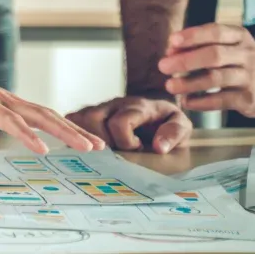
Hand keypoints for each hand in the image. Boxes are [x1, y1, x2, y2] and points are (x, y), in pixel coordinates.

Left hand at [0, 54, 105, 153]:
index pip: (4, 118)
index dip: (22, 133)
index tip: (43, 149)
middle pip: (37, 113)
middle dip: (64, 130)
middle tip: (90, 146)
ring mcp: (7, 97)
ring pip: (44, 111)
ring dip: (70, 127)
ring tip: (96, 144)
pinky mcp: (10, 101)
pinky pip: (39, 112)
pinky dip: (60, 123)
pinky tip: (78, 136)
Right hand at [66, 96, 191, 153]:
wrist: (159, 117)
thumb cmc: (168, 124)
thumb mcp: (182, 128)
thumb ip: (174, 134)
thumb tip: (158, 146)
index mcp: (138, 106)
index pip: (119, 122)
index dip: (125, 142)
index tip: (137, 149)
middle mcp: (115, 103)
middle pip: (92, 118)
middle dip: (102, 141)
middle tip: (118, 151)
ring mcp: (100, 108)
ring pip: (78, 119)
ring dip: (87, 138)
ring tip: (104, 151)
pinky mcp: (89, 114)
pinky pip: (72, 120)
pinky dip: (75, 134)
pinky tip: (88, 147)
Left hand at [160, 24, 254, 117]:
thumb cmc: (236, 61)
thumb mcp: (224, 46)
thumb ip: (198, 46)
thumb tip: (170, 51)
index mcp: (239, 36)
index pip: (216, 32)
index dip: (193, 36)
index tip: (171, 41)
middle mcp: (247, 54)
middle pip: (214, 55)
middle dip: (185, 61)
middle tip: (162, 66)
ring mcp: (250, 77)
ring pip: (216, 79)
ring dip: (188, 83)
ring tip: (169, 86)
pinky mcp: (249, 99)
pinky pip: (221, 100)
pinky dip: (200, 102)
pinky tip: (186, 101)